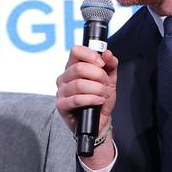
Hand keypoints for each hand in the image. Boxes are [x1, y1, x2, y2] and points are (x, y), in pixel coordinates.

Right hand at [56, 45, 118, 168]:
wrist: (100, 120)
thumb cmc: (101, 98)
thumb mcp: (110, 79)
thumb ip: (110, 64)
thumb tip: (107, 53)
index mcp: (73, 67)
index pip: (76, 51)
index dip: (90, 55)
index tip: (102, 63)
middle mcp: (64, 77)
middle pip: (78, 68)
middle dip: (97, 75)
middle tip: (105, 83)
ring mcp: (61, 92)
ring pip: (79, 84)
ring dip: (96, 89)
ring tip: (103, 94)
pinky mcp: (61, 105)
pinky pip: (76, 99)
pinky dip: (91, 99)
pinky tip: (99, 101)